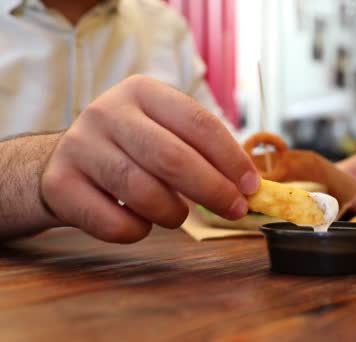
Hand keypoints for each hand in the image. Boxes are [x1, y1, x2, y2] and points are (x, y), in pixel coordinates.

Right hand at [40, 76, 259, 242]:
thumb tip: (249, 186)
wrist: (67, 160)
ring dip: (173, 213)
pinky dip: (138, 231)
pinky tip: (141, 222)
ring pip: (142, 191)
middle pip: (172, 158)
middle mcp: (107, 112)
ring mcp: (79, 146)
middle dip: (213, 190)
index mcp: (143, 91)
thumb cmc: (133, 148)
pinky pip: (114, 223)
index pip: (198, 123)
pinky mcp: (59, 184)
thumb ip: (203, 151)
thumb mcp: (165, 132)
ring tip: (177, 215)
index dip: (231, 159)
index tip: (252, 187)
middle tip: (234, 210)